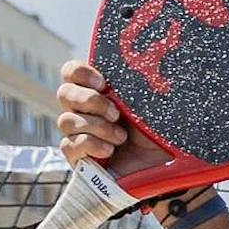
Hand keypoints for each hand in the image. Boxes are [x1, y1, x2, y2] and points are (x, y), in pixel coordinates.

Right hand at [52, 59, 166, 181]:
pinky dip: (90, 145)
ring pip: (66, 121)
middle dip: (90, 101)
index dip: (80, 73)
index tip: (103, 83)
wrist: (165, 169)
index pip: (72, 72)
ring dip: (97, 126)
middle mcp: (84, 111)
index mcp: (99, 92)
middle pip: (64, 93)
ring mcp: (79, 135)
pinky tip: (109, 151)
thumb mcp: (149, 104)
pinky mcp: (78, 158)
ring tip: (121, 138)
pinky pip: (69, 145)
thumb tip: (135, 59)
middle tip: (116, 114)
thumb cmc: (161, 133)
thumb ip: (133, 84)